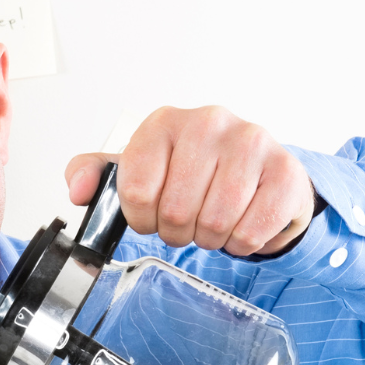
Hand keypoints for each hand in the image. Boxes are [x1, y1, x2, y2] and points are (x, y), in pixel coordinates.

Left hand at [66, 106, 314, 257]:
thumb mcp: (141, 170)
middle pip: (174, 211)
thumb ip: (98, 176)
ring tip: (214, 221)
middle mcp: (209, 122)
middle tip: (188, 220)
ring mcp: (252, 143)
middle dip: (177, 231)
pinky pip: (249, 233)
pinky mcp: (286, 171)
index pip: (135, 191)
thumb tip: (78, 191)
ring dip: (210, 237)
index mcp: (165, 122)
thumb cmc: (195, 174)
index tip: (153, 214)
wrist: (260, 174)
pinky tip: (243, 221)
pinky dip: (242, 242)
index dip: (141, 218)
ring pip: (214, 223)